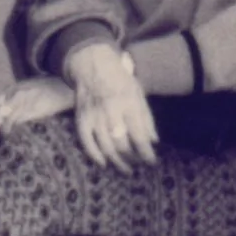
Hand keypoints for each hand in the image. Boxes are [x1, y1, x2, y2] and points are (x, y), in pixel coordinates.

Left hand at [0, 79, 74, 154]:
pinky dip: (4, 136)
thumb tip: (4, 123)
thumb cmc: (50, 92)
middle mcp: (10, 96)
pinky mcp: (30, 109)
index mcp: (7, 92)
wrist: (68, 85)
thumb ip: (15, 104)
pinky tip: (4, 146)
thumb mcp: (28, 93)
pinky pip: (11, 124)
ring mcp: (19, 102)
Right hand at [67, 39, 158, 170]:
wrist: (93, 65)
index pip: (139, 136)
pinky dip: (95, 156)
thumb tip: (154, 142)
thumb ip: (146, 118)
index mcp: (128, 103)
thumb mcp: (139, 93)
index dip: (147, 153)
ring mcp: (94, 116)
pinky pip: (87, 143)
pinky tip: (104, 164)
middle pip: (122, 145)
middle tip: (139, 166)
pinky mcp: (81, 119)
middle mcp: (110, 111)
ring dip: (117, 162)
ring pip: (106, 147)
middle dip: (133, 160)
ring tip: (126, 170)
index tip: (152, 162)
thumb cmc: (120, 80)